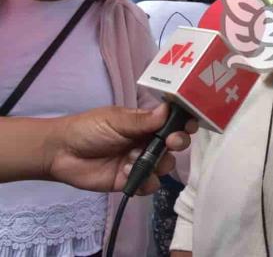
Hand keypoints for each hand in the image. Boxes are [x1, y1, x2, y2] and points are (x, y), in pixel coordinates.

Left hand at [46, 103, 197, 193]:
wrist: (61, 153)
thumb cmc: (88, 129)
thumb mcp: (115, 120)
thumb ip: (141, 120)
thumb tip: (168, 110)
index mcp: (146, 123)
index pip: (172, 122)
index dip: (184, 122)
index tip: (190, 123)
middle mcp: (148, 142)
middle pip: (175, 144)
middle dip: (178, 142)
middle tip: (171, 143)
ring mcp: (141, 162)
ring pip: (165, 165)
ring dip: (160, 164)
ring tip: (140, 161)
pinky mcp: (131, 181)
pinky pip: (150, 184)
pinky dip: (146, 182)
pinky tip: (132, 176)